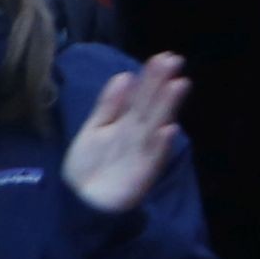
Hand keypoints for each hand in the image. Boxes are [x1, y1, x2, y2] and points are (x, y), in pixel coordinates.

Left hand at [63, 54, 187, 216]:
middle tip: (174, 60)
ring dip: (167, 106)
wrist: (80, 202)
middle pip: (151, 105)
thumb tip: (125, 75)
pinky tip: (168, 129)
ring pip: (156, 125)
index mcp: (126, 122)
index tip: (163, 56)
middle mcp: (138, 135)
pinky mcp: (142, 174)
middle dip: (162, 84)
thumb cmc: (88, 165)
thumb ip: (109, 105)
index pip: (142, 95)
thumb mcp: (94, 128)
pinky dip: (161, 145)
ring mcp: (142, 153)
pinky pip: (152, 157)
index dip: (151, 76)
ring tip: (179, 85)